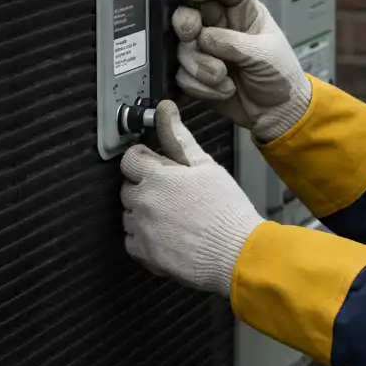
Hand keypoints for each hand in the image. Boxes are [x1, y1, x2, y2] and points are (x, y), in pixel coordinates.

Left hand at [120, 99, 264, 295]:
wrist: (237, 253)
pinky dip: (144, 238)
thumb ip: (180, 138)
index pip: (129, 158)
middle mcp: (143, 201)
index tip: (154, 165)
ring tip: (172, 216)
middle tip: (171, 193)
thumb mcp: (206, 166)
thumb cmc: (227, 209)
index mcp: (157, 176)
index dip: (143, 159)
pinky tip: (167, 235)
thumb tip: (166, 110)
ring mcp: (141, 229)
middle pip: (128, 187)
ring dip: (143, 213)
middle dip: (145, 186)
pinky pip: (132, 241)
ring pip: (128, 214)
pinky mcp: (145, 254)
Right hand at [171, 0, 311, 140]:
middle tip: (191, 35)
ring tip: (223, 77)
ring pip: (183, 47)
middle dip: (186, 23)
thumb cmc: (282, 78)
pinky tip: (223, 90)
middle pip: (191, 11)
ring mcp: (207, 50)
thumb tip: (204, 37)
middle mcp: (222, 27)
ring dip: (200, 66)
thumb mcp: (265, 55)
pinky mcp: (197, 74)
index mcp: (244, 12)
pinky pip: (183, 75)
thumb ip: (233, 43)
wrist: (278, 114)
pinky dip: (201, 86)